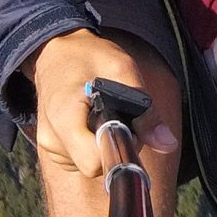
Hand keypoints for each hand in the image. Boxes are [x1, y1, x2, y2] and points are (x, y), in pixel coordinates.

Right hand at [29, 29, 179, 177]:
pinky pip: (82, 159)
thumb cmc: (89, 56)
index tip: (128, 126)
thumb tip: (168, 144)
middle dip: (116, 145)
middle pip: (95, 165)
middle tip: (119, 113)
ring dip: (105, 142)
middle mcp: (51, 138)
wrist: (56, 51)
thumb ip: (145, 109)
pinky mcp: (53, 148)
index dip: (119, 149)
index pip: (93, 162)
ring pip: (91, 163)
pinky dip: (93, 143)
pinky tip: (92, 119)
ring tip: (102, 111)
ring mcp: (49, 145)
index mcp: (63, 117)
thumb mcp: (123, 70)